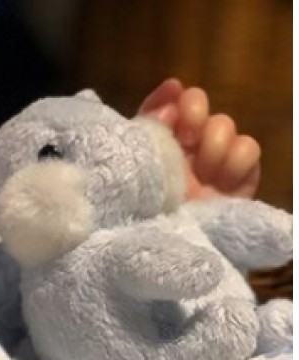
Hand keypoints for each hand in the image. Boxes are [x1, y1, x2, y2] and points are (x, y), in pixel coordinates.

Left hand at [138, 78, 260, 199]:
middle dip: (195, 112)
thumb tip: (171, 86)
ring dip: (214, 139)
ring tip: (202, 166)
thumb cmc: (136, 211)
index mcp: (155, 147)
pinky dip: (236, 157)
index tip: (172, 101)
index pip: (172, 106)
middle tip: (186, 133)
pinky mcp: (237, 184)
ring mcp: (211, 168)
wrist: (156, 251)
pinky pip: (249, 150)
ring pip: (225, 125)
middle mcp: (184, 153)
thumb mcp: (132, 168)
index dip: (174, 98)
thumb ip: (144, 126)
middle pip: (200, 109)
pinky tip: (220, 176)